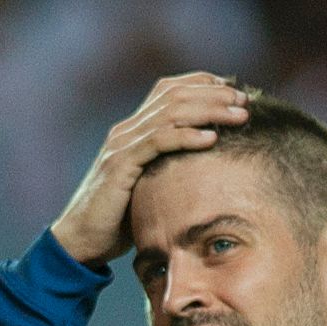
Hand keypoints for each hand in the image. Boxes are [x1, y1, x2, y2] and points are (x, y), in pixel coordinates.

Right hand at [50, 74, 252, 266]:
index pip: (170, 90)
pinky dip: (186, 137)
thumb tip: (210, 166)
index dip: (203, 85)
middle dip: (213, 94)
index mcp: (135, 128)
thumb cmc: (121, 218)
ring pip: (170, 113)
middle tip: (244, 99)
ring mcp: (122, 144)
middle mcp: (127, 129)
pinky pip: (157, 142)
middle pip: (175, 95)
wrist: (82, 239)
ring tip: (238, 114)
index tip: (234, 92)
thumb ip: (172, 168)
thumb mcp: (151, 186)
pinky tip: (211, 138)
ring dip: (208, 111)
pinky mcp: (120, 165)